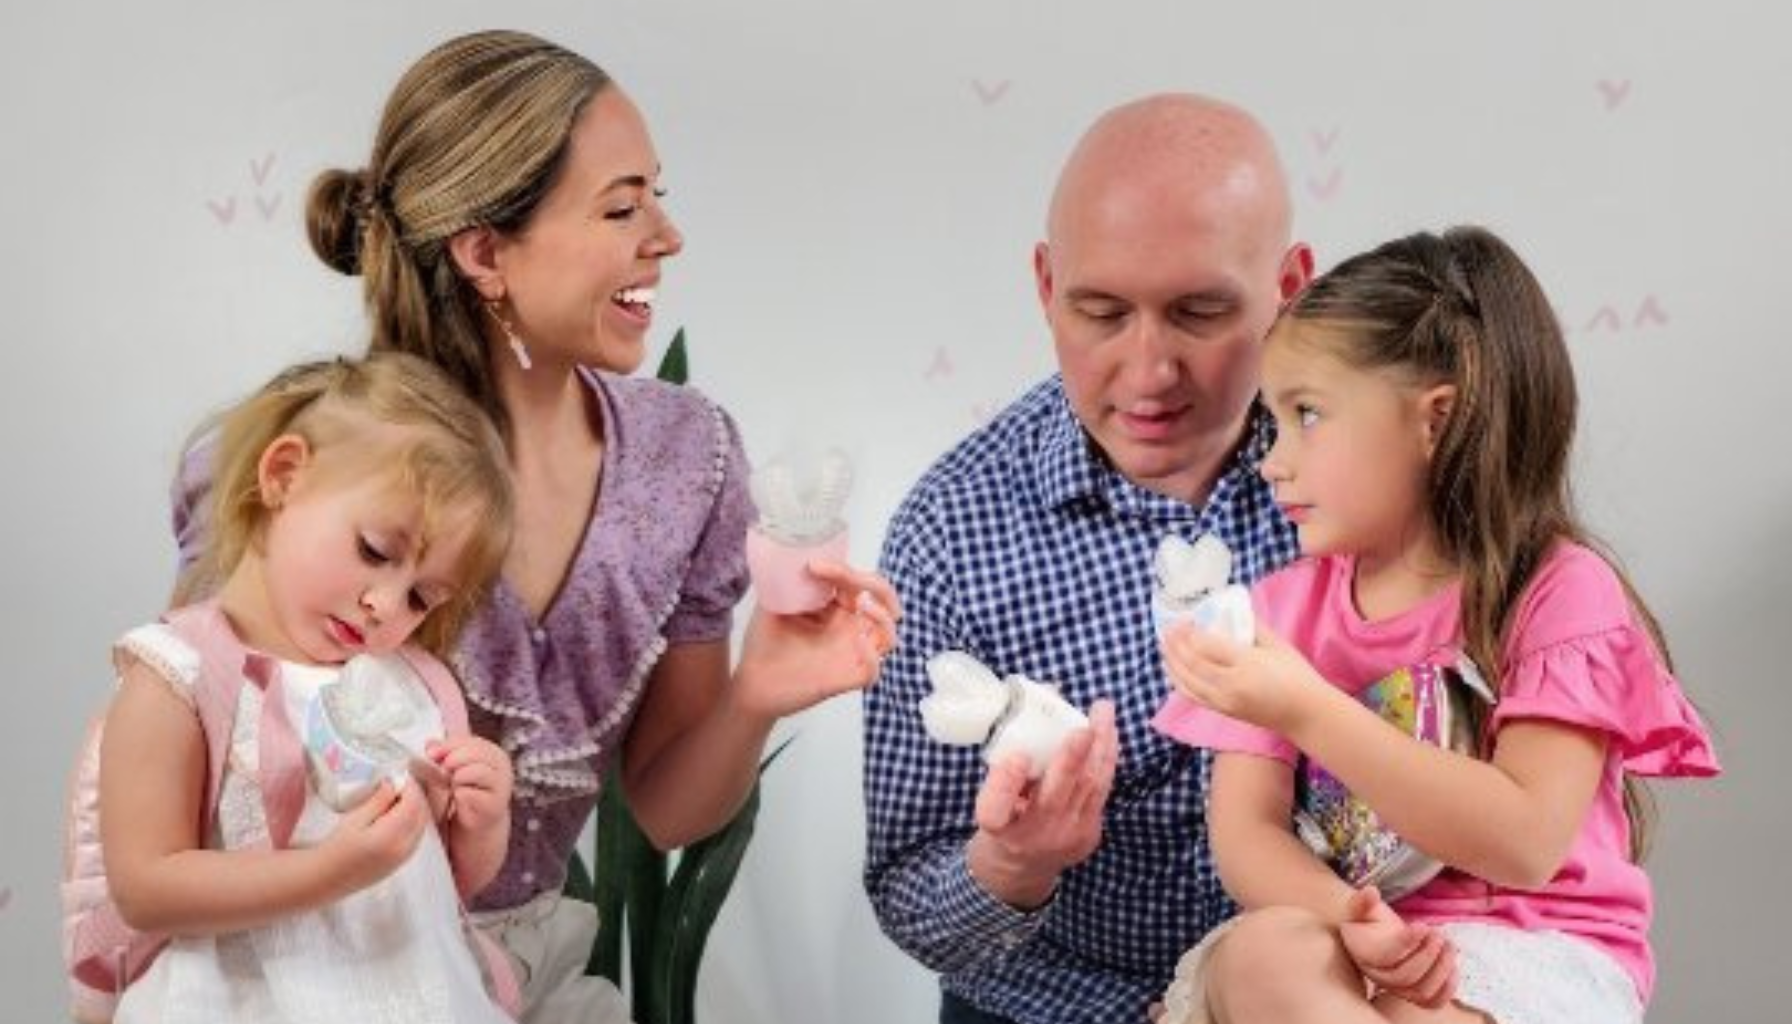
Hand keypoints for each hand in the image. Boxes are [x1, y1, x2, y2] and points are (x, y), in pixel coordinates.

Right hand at [322, 779, 429, 892]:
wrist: (327, 878)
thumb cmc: (336, 848)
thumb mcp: (355, 819)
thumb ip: (378, 801)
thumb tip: (394, 784)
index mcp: (392, 836)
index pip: (414, 803)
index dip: (411, 786)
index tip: (400, 775)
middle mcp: (404, 848)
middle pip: (423, 813)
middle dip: (415, 795)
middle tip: (399, 783)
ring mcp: (405, 857)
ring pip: (422, 825)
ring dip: (416, 808)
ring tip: (397, 797)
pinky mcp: (402, 862)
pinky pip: (417, 836)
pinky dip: (413, 821)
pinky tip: (398, 815)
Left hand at [426, 735, 513, 834]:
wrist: (478, 821)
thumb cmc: (466, 791)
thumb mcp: (454, 767)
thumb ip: (444, 752)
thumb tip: (430, 743)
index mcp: (492, 752)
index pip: (470, 741)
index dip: (448, 745)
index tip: (430, 753)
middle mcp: (501, 765)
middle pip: (473, 752)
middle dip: (452, 761)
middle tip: (442, 772)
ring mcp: (501, 784)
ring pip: (470, 771)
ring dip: (456, 778)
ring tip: (452, 786)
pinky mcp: (494, 804)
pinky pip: (468, 793)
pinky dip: (459, 795)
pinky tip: (458, 798)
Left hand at [733, 559, 899, 719]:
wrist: (752, 682)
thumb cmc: (764, 643)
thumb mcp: (774, 602)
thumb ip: (788, 579)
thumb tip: (794, 551)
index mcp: (836, 609)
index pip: (854, 583)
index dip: (842, 569)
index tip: (813, 564)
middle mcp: (849, 629)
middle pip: (883, 602)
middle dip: (877, 586)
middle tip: (856, 580)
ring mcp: (850, 654)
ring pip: (887, 635)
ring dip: (883, 617)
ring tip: (863, 606)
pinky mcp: (846, 679)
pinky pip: (872, 671)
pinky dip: (872, 656)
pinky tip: (859, 643)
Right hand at [966, 700, 1116, 908]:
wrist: (1022, 866)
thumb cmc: (1004, 818)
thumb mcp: (992, 794)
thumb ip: (1008, 761)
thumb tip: (1046, 697)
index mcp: (997, 828)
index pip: (994, 811)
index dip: (1005, 782)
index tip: (1017, 756)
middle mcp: (1031, 836)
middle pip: (1053, 798)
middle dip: (1071, 760)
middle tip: (1082, 728)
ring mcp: (1065, 838)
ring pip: (1088, 789)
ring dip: (1100, 747)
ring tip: (1103, 713)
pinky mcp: (1090, 835)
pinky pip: (1101, 791)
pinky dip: (1105, 758)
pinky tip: (1109, 733)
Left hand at [1160, 622, 1324, 733]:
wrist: (1305, 715)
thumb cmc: (1297, 676)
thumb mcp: (1278, 645)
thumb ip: (1253, 627)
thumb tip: (1233, 609)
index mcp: (1247, 664)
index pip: (1208, 646)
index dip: (1191, 632)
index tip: (1185, 618)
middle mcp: (1231, 685)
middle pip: (1192, 663)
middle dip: (1176, 644)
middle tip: (1168, 627)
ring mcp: (1224, 701)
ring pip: (1187, 681)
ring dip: (1172, 662)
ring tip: (1164, 644)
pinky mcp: (1223, 712)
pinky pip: (1192, 696)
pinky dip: (1178, 681)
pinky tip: (1173, 669)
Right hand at [1338, 886, 1456, 1007]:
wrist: (1370, 939)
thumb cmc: (1367, 922)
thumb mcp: (1361, 907)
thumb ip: (1363, 901)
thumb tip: (1371, 892)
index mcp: (1364, 954)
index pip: (1386, 956)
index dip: (1407, 942)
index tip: (1423, 925)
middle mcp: (1378, 977)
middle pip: (1405, 977)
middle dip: (1428, 955)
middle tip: (1439, 933)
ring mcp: (1397, 989)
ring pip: (1420, 991)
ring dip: (1441, 968)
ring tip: (1449, 944)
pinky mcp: (1413, 995)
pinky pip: (1432, 1002)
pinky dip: (1447, 989)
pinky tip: (1453, 967)